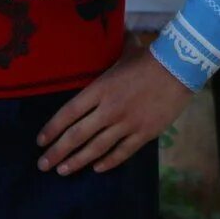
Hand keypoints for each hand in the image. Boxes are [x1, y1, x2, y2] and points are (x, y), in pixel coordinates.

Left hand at [37, 46, 190, 175]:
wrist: (179, 67)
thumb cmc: (148, 59)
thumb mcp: (120, 57)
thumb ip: (105, 64)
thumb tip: (98, 47)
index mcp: (99, 89)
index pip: (68, 113)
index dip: (52, 129)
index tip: (40, 141)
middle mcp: (108, 109)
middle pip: (76, 135)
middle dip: (57, 152)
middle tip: (43, 165)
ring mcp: (126, 123)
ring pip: (96, 148)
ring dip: (77, 161)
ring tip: (63, 171)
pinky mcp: (144, 133)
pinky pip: (121, 152)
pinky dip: (108, 162)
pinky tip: (96, 169)